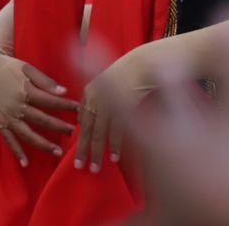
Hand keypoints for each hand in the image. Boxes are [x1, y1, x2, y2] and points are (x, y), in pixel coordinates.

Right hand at [0, 50, 78, 165]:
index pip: (50, 101)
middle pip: (41, 120)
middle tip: (74, 132)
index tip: (79, 110)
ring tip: (58, 152)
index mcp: (25, 91)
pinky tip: (26, 162)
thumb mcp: (28, 69)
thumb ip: (45, 81)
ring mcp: (7, 117)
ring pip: (27, 134)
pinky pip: (9, 140)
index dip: (66, 106)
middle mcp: (16, 107)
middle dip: (59, 127)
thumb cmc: (9, 68)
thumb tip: (64, 92)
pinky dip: (17, 152)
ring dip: (43, 144)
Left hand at [75, 45, 159, 171]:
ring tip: (95, 167)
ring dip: (97, 152)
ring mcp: (108, 102)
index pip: (83, 119)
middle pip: (87, 128)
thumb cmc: (132, 73)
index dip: (82, 136)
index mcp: (90, 91)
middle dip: (83, 149)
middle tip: (79, 166)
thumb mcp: (111, 82)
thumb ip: (101, 99)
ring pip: (99, 133)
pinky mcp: (122, 107)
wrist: (148, 61)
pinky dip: (115, 145)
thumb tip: (92, 118)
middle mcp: (95, 97)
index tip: (81, 150)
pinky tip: (114, 157)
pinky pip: (116, 131)